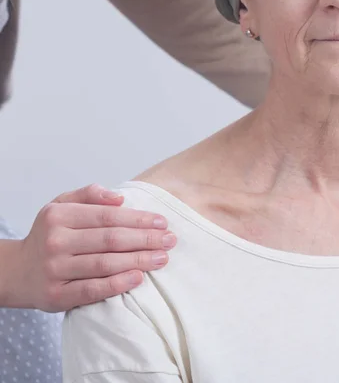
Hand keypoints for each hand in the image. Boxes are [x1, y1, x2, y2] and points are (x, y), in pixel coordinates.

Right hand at [11, 184, 176, 311]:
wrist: (17, 271)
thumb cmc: (50, 234)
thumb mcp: (61, 204)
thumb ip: (89, 194)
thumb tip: (119, 197)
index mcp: (59, 216)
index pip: (107, 216)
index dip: (138, 218)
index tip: (162, 221)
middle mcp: (55, 241)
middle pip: (110, 239)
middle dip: (145, 239)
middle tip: (170, 240)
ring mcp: (55, 270)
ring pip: (105, 264)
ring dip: (139, 260)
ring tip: (162, 258)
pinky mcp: (56, 296)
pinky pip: (92, 289)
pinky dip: (118, 284)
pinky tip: (139, 278)